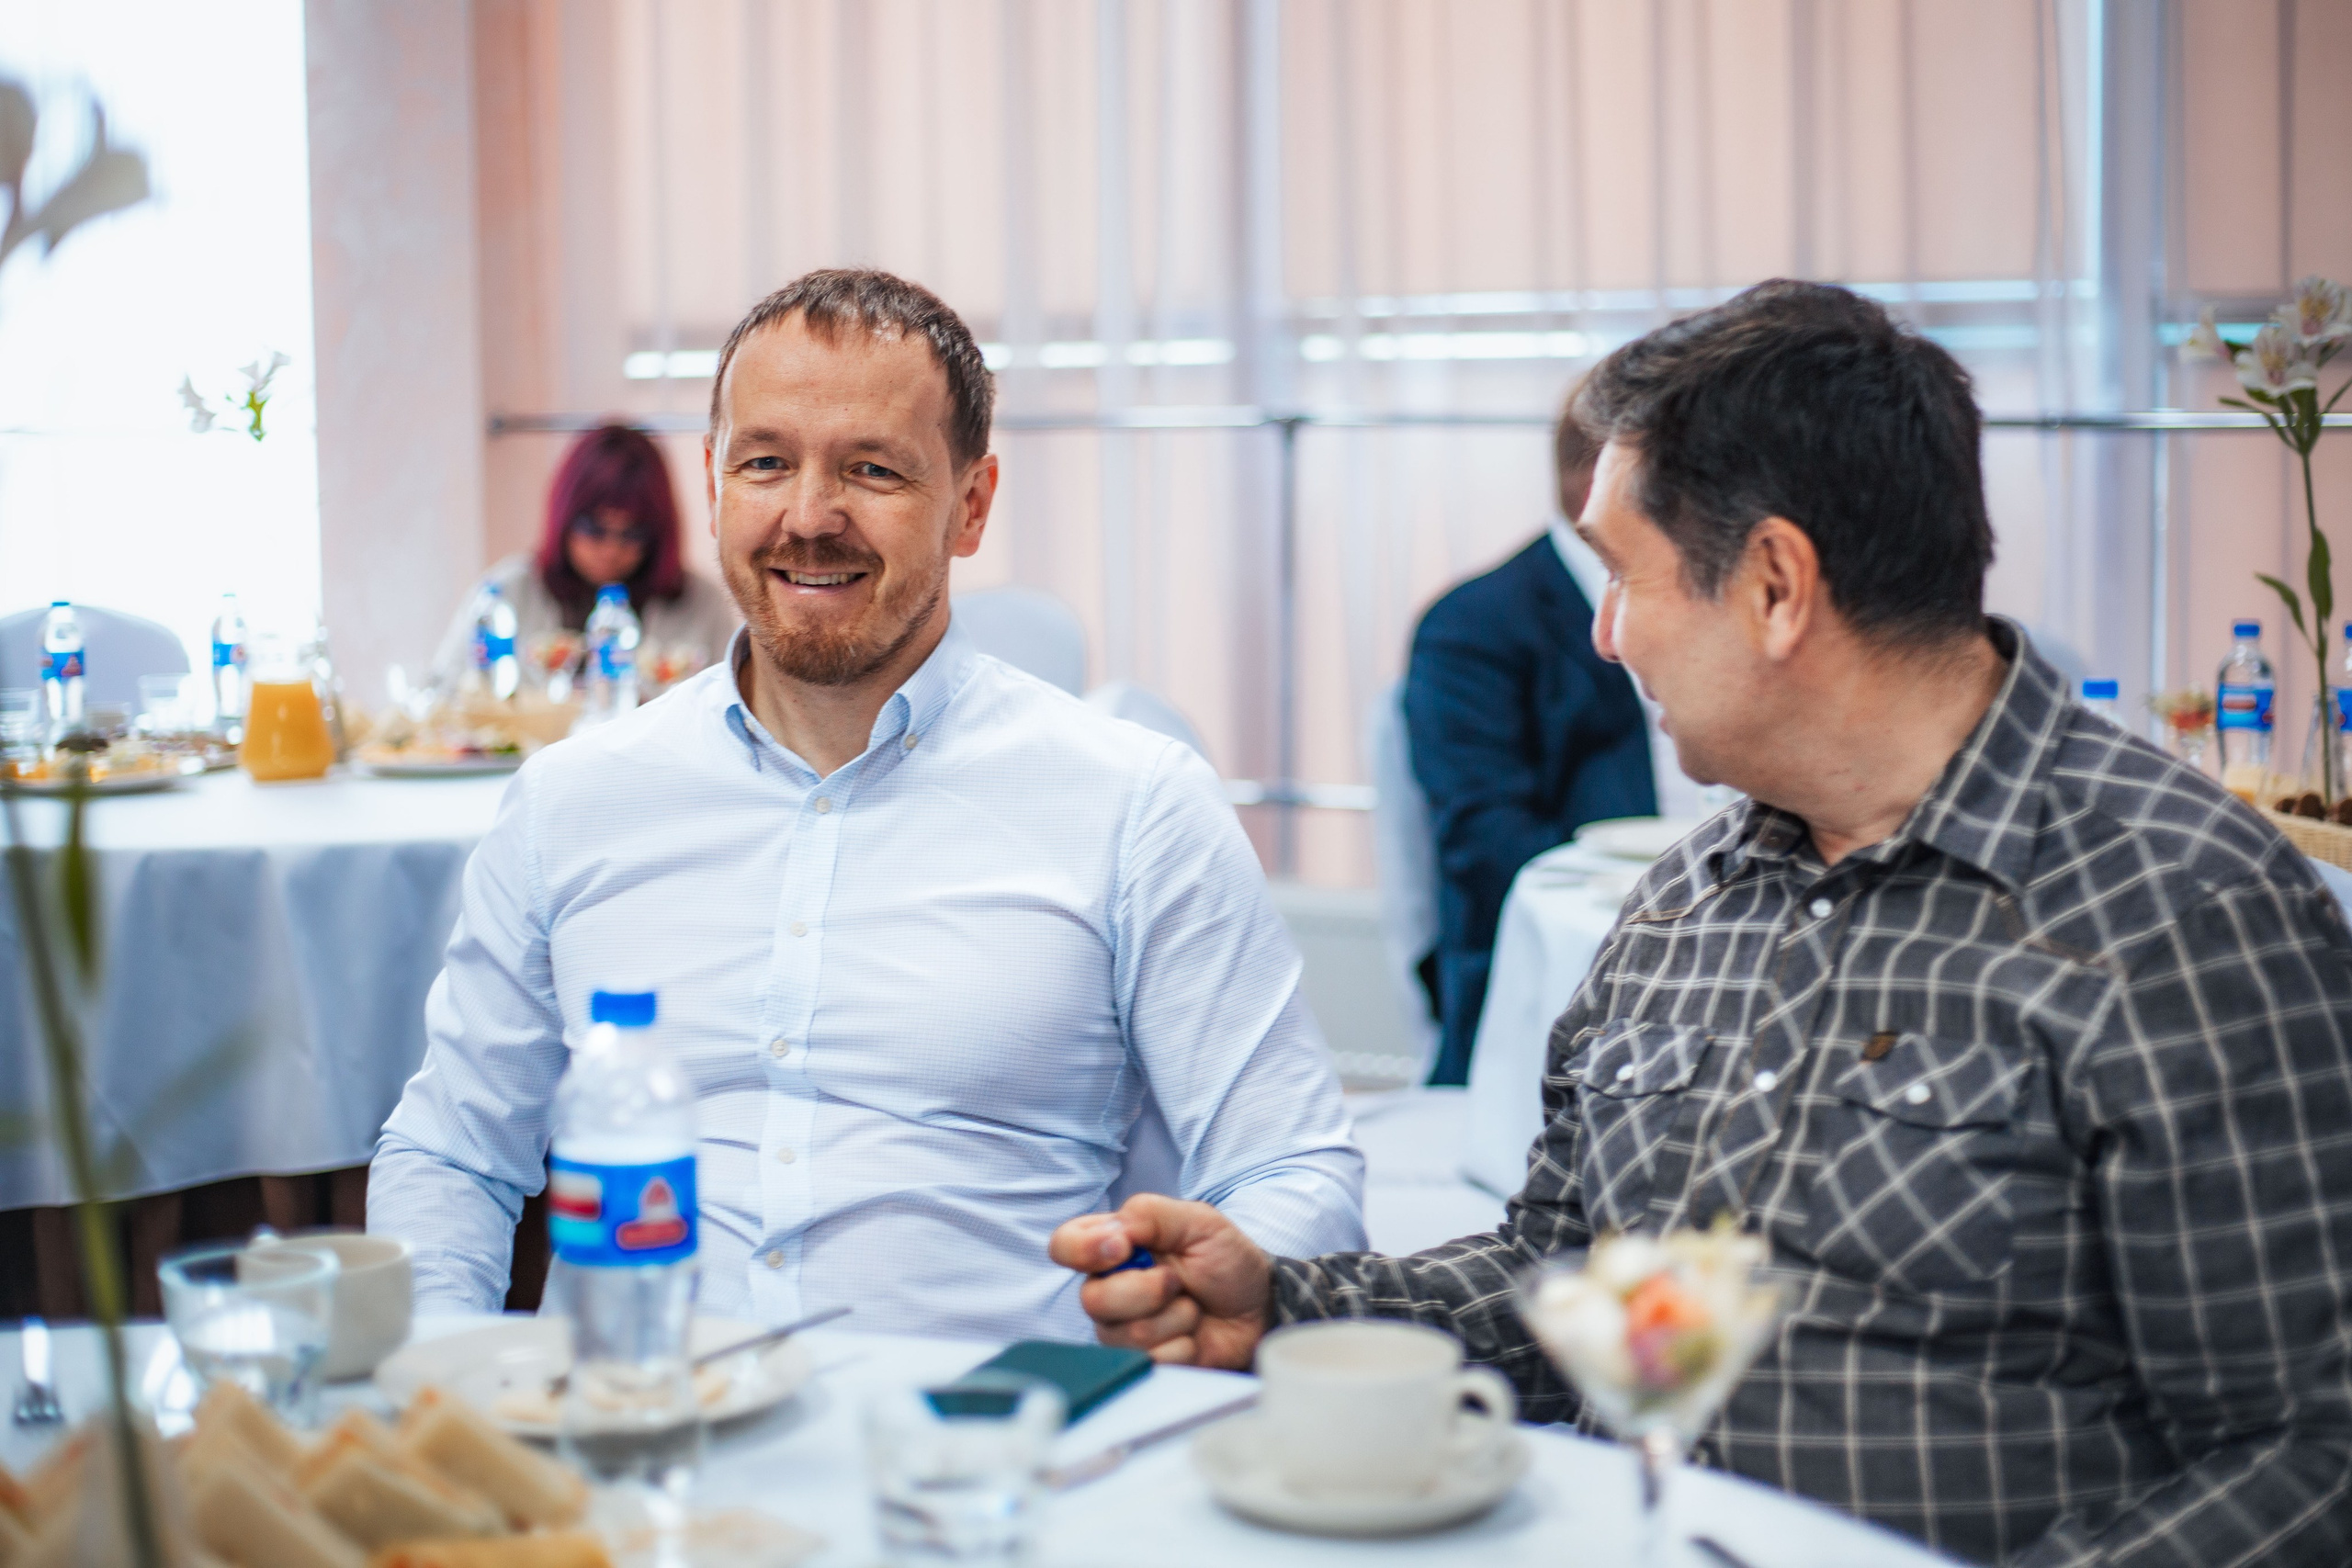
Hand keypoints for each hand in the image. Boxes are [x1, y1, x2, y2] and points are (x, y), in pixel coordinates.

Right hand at [1048, 1195, 1273, 1369]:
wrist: (1260, 1307)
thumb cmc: (1226, 1260)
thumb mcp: (1198, 1222)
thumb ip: (1151, 1215)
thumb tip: (1110, 1233)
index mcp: (1113, 1247)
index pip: (1064, 1245)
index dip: (1083, 1250)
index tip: (1122, 1248)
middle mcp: (1109, 1288)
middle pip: (1092, 1299)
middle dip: (1147, 1290)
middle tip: (1178, 1281)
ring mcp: (1123, 1329)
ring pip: (1122, 1334)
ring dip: (1173, 1318)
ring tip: (1192, 1307)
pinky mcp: (1144, 1362)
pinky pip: (1149, 1360)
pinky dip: (1183, 1346)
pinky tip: (1195, 1336)